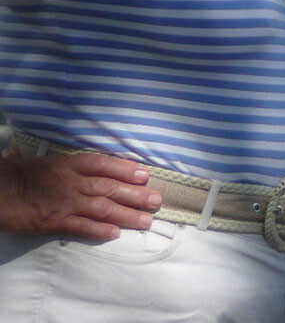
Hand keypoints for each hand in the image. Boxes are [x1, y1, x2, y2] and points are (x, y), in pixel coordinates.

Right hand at [0, 151, 161, 240]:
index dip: (126, 169)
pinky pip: (81, 226)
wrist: (0, 192)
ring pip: (102, 208)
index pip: (104, 164)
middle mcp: (72, 181)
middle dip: (136, 194)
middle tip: (156, 201)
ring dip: (126, 215)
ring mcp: (65, 202)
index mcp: (71, 164)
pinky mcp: (55, 221)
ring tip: (145, 221)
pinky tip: (115, 234)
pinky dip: (99, 230)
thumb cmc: (25, 175)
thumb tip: (100, 166)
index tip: (146, 175)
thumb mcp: (52, 162)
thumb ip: (75, 166)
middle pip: (110, 187)